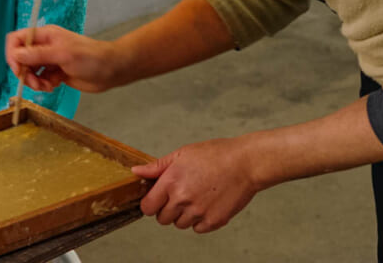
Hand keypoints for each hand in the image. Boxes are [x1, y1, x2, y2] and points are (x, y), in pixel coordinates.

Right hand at [5, 25, 126, 92]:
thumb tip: (15, 55)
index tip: (17, 69)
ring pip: (30, 70)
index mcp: (45, 35)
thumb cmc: (90, 57)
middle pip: (21, 58)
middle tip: (34, 83)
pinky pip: (40, 79)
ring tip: (46, 87)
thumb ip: (38, 55)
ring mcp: (50, 60)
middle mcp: (45, 46)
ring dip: (33, 81)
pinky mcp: (56, 73)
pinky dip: (43, 85)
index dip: (12, 54)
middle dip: (24, 72)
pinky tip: (53, 86)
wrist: (111, 70)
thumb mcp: (62, 54)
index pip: (17, 40)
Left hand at [132, 136, 260, 232]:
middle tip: (180, 195)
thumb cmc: (216, 155)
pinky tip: (207, 204)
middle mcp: (182, 199)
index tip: (157, 199)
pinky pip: (197, 229)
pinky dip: (200, 221)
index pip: (147, 207)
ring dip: (184, 215)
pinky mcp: (213, 221)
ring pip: (180, 224)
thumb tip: (136, 171)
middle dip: (167, 209)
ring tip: (197, 197)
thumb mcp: (182, 154)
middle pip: (162, 219)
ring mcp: (198, 212)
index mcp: (171, 182)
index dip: (151, 203)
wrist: (245, 163)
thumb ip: (157, 167)